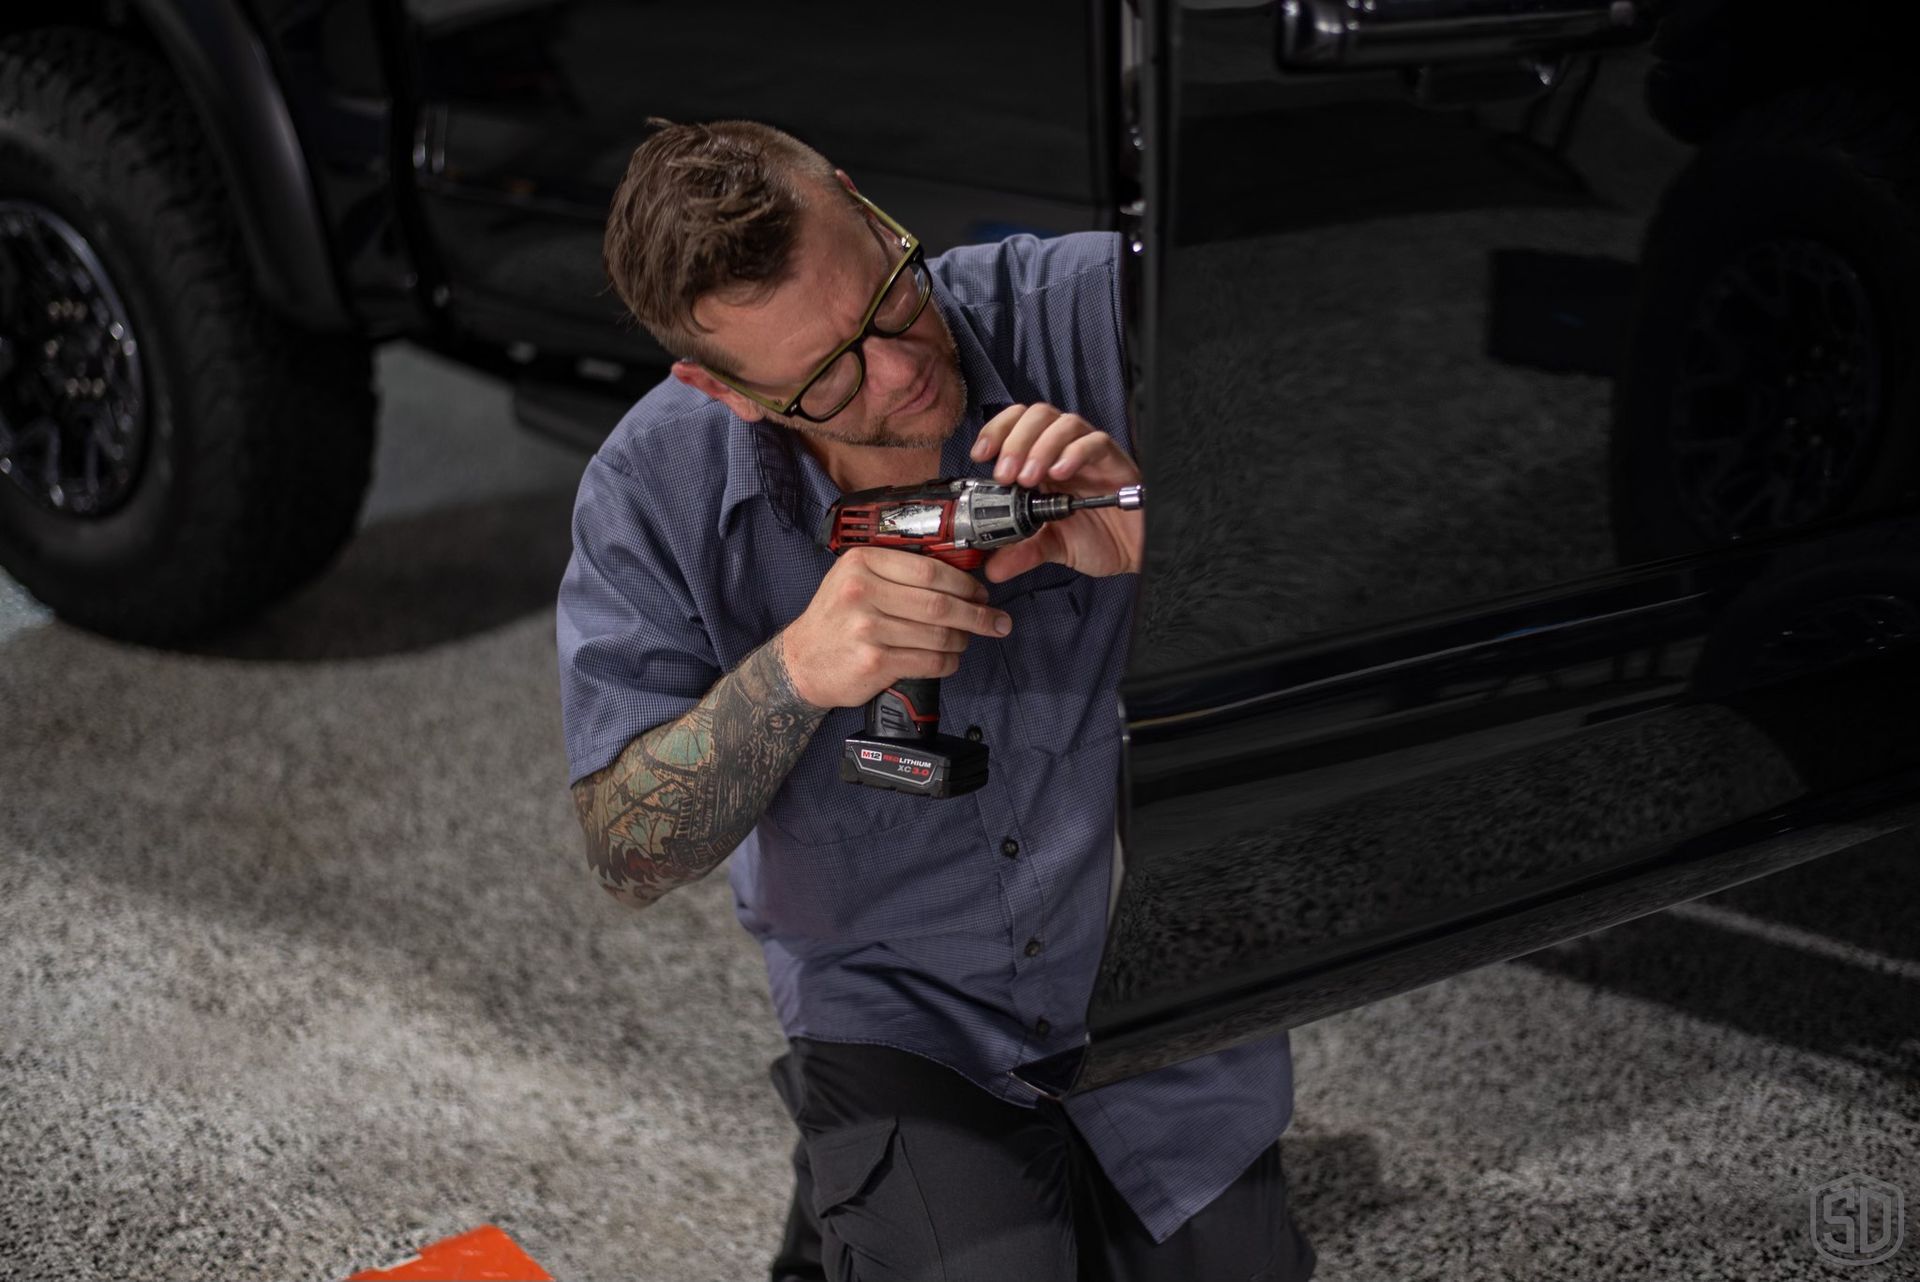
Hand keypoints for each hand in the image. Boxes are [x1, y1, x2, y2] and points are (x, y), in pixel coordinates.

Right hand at [779, 546, 1014, 709]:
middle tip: (996, 620)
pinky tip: (950, 660)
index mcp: (862, 564)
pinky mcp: (874, 662)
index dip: (965, 583)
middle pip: (940, 603)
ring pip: (938, 634)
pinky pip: (929, 661)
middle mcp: (863, 592)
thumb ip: (896, 573)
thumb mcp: (854, 580)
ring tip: (968, 640)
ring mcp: (868, 629)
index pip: (930, 570)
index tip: (982, 592)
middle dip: (978, 614)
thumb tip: (957, 577)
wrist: (800, 662)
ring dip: (963, 640)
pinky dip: (948, 663)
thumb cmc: (835, 620)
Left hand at [969, 403, 1143, 581]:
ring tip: (1029, 479)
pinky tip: (1062, 474)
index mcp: (1043, 463)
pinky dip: (1075, 453)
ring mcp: (1090, 453)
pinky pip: (1095, 442)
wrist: (1136, 552)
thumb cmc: (1099, 538)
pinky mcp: (1114, 461)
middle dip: (1015, 440)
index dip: (996, 431)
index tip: (980, 455)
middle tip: (1005, 474)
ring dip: (1040, 447)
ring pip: (1064, 422)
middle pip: (1036, 416)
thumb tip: (991, 567)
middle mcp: (1065, 451)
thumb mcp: (1051, 548)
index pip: (1016, 425)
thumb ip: (1021, 553)